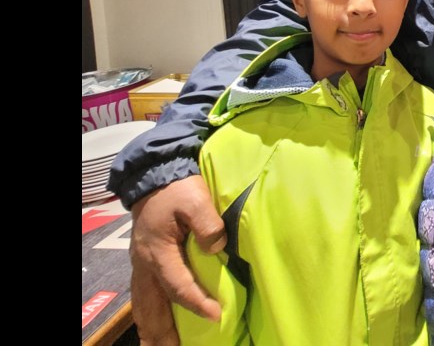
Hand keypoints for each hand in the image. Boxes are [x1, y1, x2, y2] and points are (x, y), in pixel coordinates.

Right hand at [129, 175, 225, 344]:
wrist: (156, 178)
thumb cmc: (178, 189)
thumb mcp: (196, 199)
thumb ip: (208, 223)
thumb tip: (216, 246)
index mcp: (159, 251)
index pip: (178, 284)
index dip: (197, 302)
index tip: (215, 315)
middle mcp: (146, 263)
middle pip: (153, 305)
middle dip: (162, 331)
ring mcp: (142, 265)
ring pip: (144, 304)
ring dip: (151, 327)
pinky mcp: (145, 263)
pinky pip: (143, 296)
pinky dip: (147, 315)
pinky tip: (153, 326)